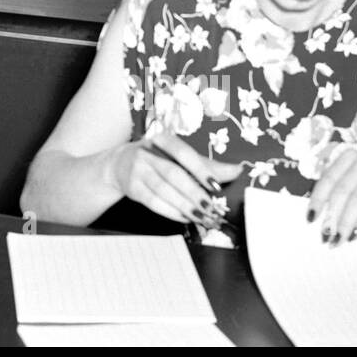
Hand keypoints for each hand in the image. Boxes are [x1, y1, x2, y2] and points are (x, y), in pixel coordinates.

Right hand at [112, 135, 242, 225]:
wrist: (120, 164)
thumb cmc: (157, 159)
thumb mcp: (179, 157)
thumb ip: (208, 165)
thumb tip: (237, 170)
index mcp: (163, 139)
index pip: (183, 152)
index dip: (200, 169)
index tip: (216, 186)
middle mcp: (147, 151)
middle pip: (173, 174)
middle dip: (194, 193)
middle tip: (211, 209)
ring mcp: (137, 169)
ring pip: (163, 190)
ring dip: (184, 205)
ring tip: (202, 216)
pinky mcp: (132, 187)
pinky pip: (153, 202)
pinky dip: (171, 212)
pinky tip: (185, 217)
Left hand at [307, 146, 356, 245]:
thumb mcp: (351, 192)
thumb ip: (335, 197)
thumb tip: (313, 218)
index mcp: (349, 157)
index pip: (328, 178)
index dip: (318, 199)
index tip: (310, 219)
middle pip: (342, 190)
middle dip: (332, 215)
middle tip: (326, 236)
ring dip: (346, 223)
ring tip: (339, 239)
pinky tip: (355, 235)